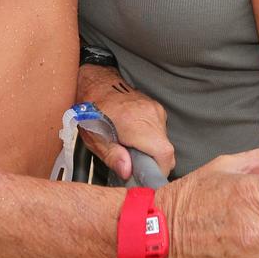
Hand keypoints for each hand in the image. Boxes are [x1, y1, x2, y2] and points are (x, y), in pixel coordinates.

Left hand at [76, 64, 174, 180]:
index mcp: (135, 123)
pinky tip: (135, 135)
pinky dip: (152, 138)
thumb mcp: (95, 138)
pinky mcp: (156, 106)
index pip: (164, 153)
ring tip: (132, 146)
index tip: (145, 174)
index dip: (158, 169)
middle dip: (153, 162)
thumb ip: (113, 156)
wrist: (96, 83)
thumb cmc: (92, 111)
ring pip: (164, 141)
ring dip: (152, 149)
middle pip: (166, 150)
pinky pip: (161, 130)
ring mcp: (155, 108)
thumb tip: (127, 171)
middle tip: (134, 163)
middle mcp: (150, 114)